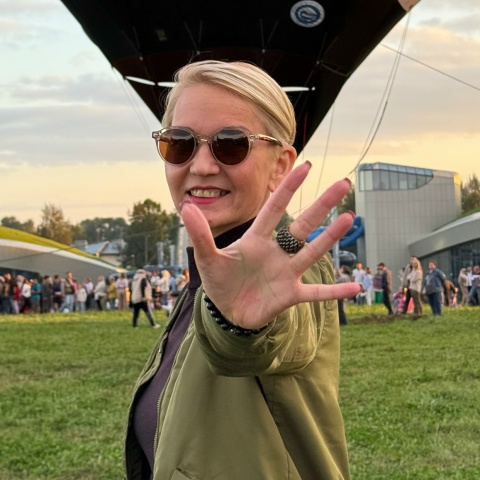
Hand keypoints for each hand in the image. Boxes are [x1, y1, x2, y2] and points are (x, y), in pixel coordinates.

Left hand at [179, 162, 361, 329]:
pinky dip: (334, 292)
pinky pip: (316, 293)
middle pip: (302, 225)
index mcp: (256, 239)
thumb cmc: (220, 281)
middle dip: (321, 205)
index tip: (305, 165)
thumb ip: (200, 234)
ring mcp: (286, 273)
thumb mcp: (207, 258)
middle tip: (343, 184)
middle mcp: (276, 252)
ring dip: (329, 238)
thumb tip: (185, 207)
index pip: (274, 208)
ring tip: (349, 218)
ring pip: (311, 252)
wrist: (228, 311)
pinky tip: (356, 289)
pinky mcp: (290, 295)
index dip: (288, 187)